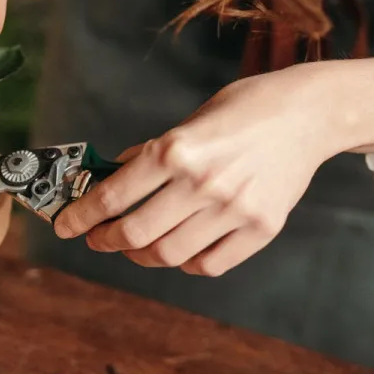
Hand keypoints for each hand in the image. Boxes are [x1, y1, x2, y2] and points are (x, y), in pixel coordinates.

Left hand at [53, 57, 373, 275]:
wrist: (308, 114)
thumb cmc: (243, 110)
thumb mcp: (187, 122)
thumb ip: (150, 155)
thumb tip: (110, 181)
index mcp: (175, 149)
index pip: (112, 196)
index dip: (80, 217)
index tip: (65, 226)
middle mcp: (201, 183)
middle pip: (134, 234)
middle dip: (105, 240)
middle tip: (97, 238)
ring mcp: (234, 209)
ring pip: (169, 255)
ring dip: (142, 256)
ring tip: (135, 246)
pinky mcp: (261, 228)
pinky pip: (209, 264)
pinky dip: (186, 263)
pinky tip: (179, 250)